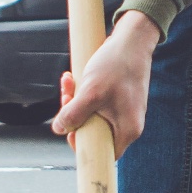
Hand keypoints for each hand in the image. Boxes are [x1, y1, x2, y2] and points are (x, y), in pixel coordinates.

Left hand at [50, 10, 160, 147]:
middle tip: (66, 98)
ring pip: (92, 115)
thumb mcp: (90, 93)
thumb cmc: (117, 65)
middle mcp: (128, 123)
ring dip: (75, 101)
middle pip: (93, 132)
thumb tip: (59, 129)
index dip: (82, 144)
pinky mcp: (118, 98)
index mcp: (127, 130)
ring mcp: (123, 110)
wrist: (132, 39)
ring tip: (69, 82)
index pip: (103, 152)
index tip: (70, 130)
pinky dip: (83, 93)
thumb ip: (73, 114)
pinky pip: (96, 103)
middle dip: (74, 115)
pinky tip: (73, 78)